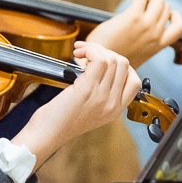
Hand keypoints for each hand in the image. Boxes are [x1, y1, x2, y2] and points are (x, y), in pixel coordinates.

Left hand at [11, 41, 140, 168]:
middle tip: (87, 53)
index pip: (134, 81)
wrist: (47, 133)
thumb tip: (99, 66)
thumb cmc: (61, 120)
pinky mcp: (87, 89)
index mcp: (115, 110)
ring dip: (95, 49)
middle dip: (106, 51)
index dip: (120, 65)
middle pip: (123, 65)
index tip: (103, 61)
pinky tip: (78, 54)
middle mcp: (112, 104)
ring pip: (112, 60)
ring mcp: (102, 97)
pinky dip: (90, 50)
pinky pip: (98, 60)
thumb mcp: (90, 111)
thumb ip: (100, 94)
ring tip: (80, 53)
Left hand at [86, 0, 181, 67]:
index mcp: (157, 46)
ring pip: (158, 0)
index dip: (175, 17)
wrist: (101, 63)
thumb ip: (141, 48)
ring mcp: (146, 25)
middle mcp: (155, 35)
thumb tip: (137, 41)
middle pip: (167, 9)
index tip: (166, 11)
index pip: (179, 29)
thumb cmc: (111, 59)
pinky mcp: (133, 17)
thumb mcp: (134, 57)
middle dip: (156, 1)